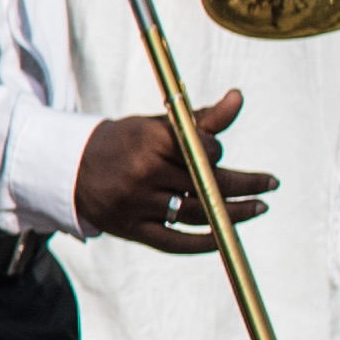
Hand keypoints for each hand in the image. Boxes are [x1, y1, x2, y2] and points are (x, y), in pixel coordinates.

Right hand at [75, 91, 268, 253]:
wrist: (69, 168)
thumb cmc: (124, 142)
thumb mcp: (156, 125)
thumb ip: (201, 118)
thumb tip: (239, 97)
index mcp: (148, 141)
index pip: (202, 149)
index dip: (217, 151)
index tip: (220, 151)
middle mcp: (142, 173)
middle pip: (207, 183)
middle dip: (246, 185)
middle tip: (270, 185)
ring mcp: (136, 204)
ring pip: (197, 213)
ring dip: (235, 213)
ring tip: (258, 208)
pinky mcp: (131, 229)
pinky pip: (176, 242)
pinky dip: (205, 241)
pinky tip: (227, 234)